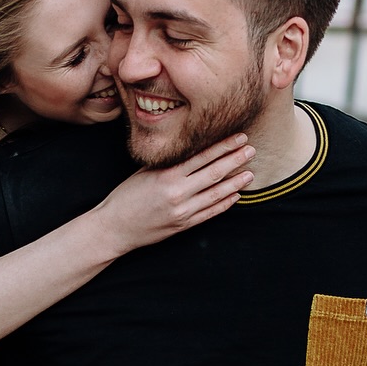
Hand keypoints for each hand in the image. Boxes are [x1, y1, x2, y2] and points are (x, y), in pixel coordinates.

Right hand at [97, 135, 253, 253]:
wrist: (115, 228)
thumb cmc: (127, 197)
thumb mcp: (146, 173)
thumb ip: (170, 164)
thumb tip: (194, 150)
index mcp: (167, 175)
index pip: (203, 156)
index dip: (224, 146)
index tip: (239, 137)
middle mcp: (178, 192)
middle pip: (214, 173)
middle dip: (235, 160)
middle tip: (251, 150)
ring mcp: (183, 211)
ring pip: (216, 194)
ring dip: (235, 183)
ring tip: (249, 173)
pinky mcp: (183, 226)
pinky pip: (209, 213)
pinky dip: (224, 204)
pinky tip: (236, 196)